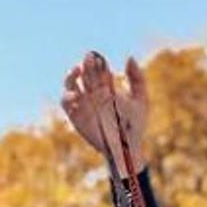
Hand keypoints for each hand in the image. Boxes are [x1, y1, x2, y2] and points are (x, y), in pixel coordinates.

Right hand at [61, 52, 147, 166]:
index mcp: (107, 86)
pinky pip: (66, 103)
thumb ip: (137, 78)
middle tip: (90, 59)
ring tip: (77, 70)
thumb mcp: (141, 100)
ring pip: (70, 84)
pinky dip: (66, 97)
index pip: (99, 68)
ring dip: (70, 75)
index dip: (98, 61)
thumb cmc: (135, 126)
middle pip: (84, 73)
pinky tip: (75, 95)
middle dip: (86, 65)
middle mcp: (93, 93)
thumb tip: (129, 57)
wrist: (126, 149)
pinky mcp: (76, 116)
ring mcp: (83, 104)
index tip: (101, 60)